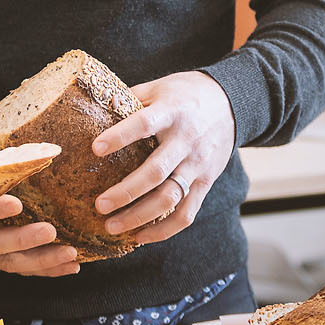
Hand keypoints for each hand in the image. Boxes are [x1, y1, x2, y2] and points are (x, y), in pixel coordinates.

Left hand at [91, 70, 234, 244]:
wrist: (231, 103)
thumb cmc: (185, 94)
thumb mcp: (159, 88)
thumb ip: (130, 100)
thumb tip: (94, 106)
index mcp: (172, 112)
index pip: (145, 124)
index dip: (121, 136)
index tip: (95, 149)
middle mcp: (186, 141)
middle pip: (156, 172)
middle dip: (126, 192)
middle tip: (99, 205)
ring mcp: (198, 165)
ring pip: (170, 198)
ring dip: (140, 216)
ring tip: (112, 226)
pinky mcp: (206, 183)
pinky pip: (186, 213)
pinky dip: (163, 230)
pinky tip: (140, 236)